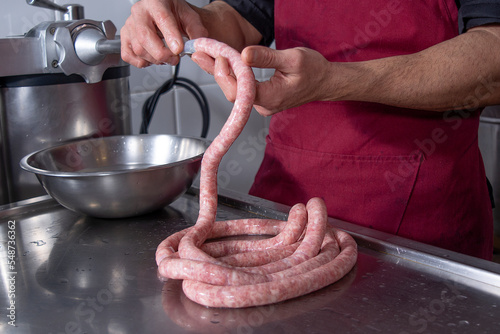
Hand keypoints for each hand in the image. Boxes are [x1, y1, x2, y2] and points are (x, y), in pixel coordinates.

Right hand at [120, 0, 207, 67]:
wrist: (169, 15)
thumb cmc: (177, 15)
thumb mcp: (191, 19)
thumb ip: (197, 32)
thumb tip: (196, 47)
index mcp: (156, 2)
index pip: (162, 19)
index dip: (170, 36)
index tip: (179, 49)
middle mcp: (140, 12)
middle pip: (144, 37)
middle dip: (162, 54)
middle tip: (175, 58)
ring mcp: (130, 25)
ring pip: (138, 49)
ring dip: (155, 60)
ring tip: (167, 57)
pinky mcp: (125, 37)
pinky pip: (128, 55)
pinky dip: (142, 62)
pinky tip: (153, 57)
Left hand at [193, 46, 334, 115]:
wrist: (325, 82)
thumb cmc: (314, 71)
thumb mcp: (292, 58)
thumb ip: (266, 57)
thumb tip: (243, 54)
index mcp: (271, 97)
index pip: (239, 90)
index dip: (225, 73)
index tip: (218, 54)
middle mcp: (263, 105)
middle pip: (232, 92)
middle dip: (216, 71)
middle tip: (200, 53)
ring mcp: (261, 104)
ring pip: (235, 91)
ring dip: (220, 72)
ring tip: (204, 55)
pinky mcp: (260, 98)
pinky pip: (241, 89)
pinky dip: (230, 75)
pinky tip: (219, 63)